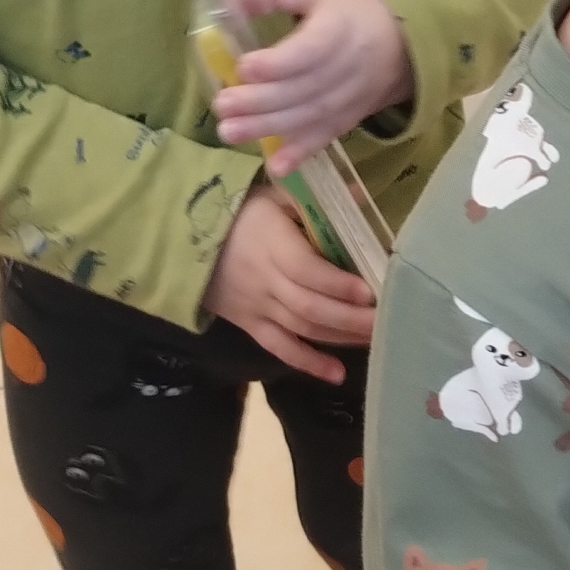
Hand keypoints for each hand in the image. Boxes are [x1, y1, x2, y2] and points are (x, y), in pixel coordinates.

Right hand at [203, 185, 374, 381]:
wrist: (182, 240)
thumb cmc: (238, 212)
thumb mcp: (273, 195)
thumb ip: (313, 200)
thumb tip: (359, 195)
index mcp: (272, 245)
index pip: (306, 270)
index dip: (337, 284)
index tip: (369, 291)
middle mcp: (265, 281)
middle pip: (310, 307)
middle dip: (351, 318)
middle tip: (387, 321)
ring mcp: (256, 307)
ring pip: (302, 330)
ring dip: (340, 338)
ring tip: (377, 340)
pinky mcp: (249, 325)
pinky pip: (279, 348)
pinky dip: (307, 363)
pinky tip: (336, 375)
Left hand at [212, 0, 412, 175]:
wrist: (405, 42)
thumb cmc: (352, 11)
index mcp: (341, 28)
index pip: (311, 50)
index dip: (279, 62)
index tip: (244, 67)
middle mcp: (350, 67)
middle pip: (304, 88)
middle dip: (261, 100)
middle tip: (222, 105)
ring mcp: (352, 98)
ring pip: (309, 116)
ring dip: (269, 128)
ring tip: (230, 132)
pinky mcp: (351, 118)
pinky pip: (326, 137)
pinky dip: (301, 154)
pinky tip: (276, 168)